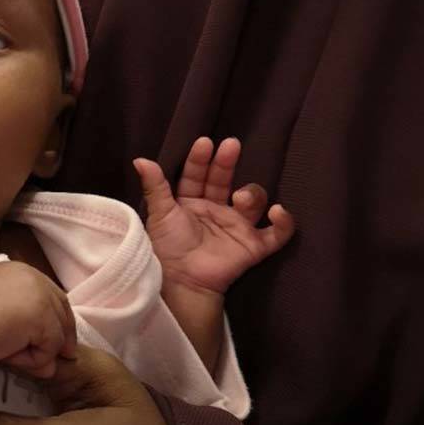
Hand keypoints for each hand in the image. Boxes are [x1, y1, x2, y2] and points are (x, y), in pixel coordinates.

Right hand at [0, 261, 76, 377]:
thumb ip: (24, 331)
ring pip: (56, 335)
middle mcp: (34, 277)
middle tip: (47, 363)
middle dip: (59, 340)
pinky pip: (49, 349)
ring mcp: (41, 296)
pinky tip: (7, 354)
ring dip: (36, 353)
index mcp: (21, 272)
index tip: (55, 345)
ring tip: (8, 354)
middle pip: (61, 312)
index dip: (57, 322)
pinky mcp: (42, 317)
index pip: (52, 297)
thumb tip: (51, 366)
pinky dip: (31, 360)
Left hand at [134, 137, 294, 294]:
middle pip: (224, 180)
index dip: (200, 159)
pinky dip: (283, 222)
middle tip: (231, 145)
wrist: (182, 281)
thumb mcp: (160, 214)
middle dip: (227, 163)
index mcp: (190, 203)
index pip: (196, 175)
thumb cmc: (167, 247)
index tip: (204, 143)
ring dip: (251, 193)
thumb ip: (155, 186)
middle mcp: (215, 210)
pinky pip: (277, 233)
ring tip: (240, 197)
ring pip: (253, 199)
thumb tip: (140, 159)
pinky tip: (278, 212)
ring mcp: (236, 226)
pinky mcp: (254, 246)